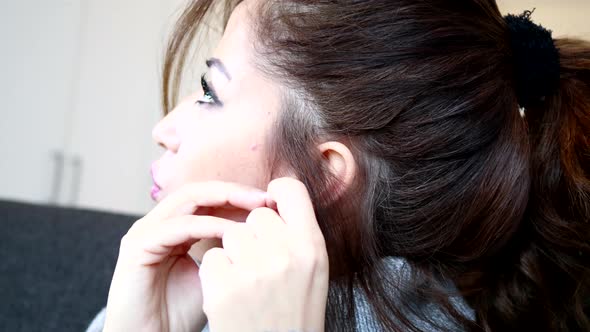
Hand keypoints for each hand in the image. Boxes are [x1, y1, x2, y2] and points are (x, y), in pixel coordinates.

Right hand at [103, 181, 267, 331]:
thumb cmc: (181, 314)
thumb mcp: (216, 275)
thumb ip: (232, 251)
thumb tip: (269, 234)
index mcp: (175, 227)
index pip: (209, 198)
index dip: (240, 196)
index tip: (273, 203)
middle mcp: (159, 223)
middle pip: (200, 191)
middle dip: (235, 192)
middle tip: (266, 198)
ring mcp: (145, 231)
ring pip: (188, 199)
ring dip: (225, 200)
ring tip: (255, 208)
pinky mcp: (137, 246)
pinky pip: (177, 226)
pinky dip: (207, 225)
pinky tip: (231, 233)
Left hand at [199, 178, 329, 331]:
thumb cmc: (294, 313)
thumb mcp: (313, 271)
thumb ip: (297, 233)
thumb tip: (274, 195)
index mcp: (312, 247)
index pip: (291, 189)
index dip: (276, 193)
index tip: (269, 205)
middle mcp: (286, 253)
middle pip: (257, 215)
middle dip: (255, 234)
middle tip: (262, 264)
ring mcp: (253, 270)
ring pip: (231, 234)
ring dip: (234, 254)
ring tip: (248, 283)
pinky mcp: (224, 288)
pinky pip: (212, 258)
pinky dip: (217, 274)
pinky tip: (233, 296)